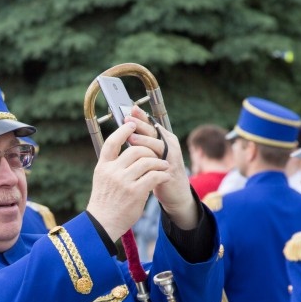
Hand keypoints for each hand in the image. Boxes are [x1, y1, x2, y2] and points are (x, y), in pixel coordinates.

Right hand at [86, 116, 170, 239]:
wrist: (102, 224)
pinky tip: (165, 177)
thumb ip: (113, 167)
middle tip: (157, 155)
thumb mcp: (103, 181)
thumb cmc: (105, 203)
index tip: (132, 124)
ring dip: (159, 163)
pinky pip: (154, 176)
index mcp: (102, 167)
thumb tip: (130, 153)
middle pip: (135, 150)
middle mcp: (112, 171)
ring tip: (164, 166)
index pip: (112, 142)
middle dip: (149, 150)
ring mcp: (123, 181)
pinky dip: (162, 175)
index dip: (123, 131)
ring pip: (147, 161)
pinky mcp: (135, 192)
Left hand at [123, 107, 197, 229]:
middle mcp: (168, 144)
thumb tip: (126, 133)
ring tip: (131, 137)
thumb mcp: (150, 156)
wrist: (175, 193)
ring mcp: (171, 155)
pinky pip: (160, 160)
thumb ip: (142, 145)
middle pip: (153, 130)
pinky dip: (150, 157)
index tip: (130, 108)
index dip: (141, 116)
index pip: (150, 124)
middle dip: (140, 123)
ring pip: (157, 144)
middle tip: (128, 118)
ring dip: (144, 140)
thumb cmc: (158, 173)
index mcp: (163, 138)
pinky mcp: (170, 168)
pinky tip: (141, 157)